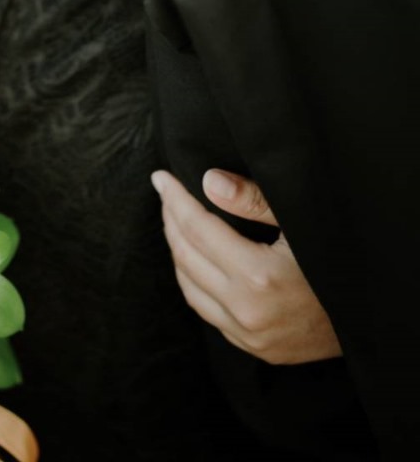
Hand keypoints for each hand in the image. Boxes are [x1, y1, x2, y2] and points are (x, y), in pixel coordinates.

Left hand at [151, 168, 341, 364]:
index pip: (197, 228)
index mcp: (257, 277)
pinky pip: (205, 310)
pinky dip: (191, 279)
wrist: (365, 321)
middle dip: (171, 219)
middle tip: (166, 192)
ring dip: (176, 249)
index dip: (175, 198)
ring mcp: (247, 335)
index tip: (161, 177)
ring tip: (174, 219)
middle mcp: (246, 311)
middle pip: (186, 255)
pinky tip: (192, 258)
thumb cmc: (334, 262)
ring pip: (189, 286)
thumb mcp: (301, 223)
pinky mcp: (251, 347)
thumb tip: (208, 180)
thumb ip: (254, 201)